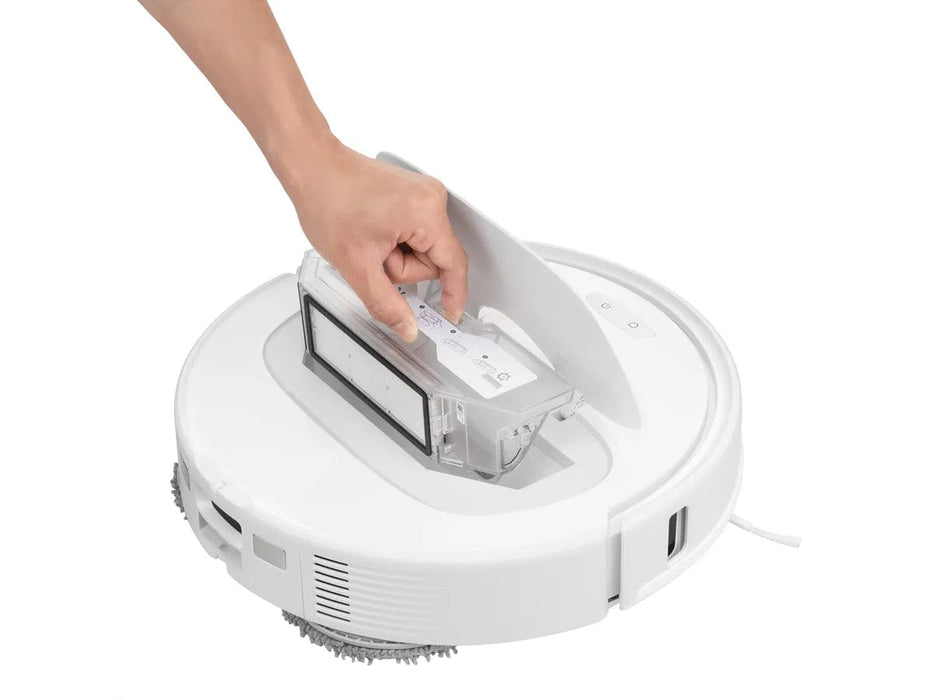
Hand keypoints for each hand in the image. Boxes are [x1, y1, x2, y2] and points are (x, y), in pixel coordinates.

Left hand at [285, 136, 467, 341]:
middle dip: (402, 267)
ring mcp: (422, 193)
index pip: (454, 265)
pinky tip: (372, 231)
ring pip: (421, 248)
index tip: (449, 315)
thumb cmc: (329, 201)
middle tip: (373, 255)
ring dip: (395, 255)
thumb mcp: (357, 266)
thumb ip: (386, 304)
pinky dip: (394, 241)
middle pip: (432, 259)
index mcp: (427, 213)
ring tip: (369, 240)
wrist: (312, 168)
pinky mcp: (411, 194)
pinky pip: (413, 233)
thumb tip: (408, 327)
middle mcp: (431, 198)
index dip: (453, 295)